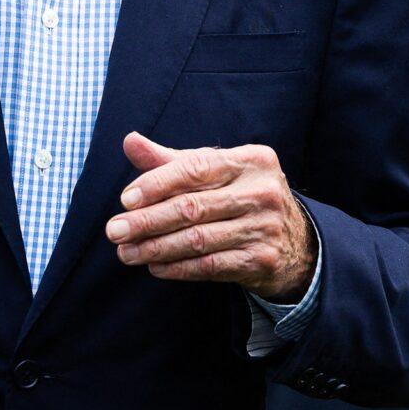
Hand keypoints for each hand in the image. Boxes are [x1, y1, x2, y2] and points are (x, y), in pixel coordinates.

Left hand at [103, 132, 313, 298]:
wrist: (294, 242)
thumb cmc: (242, 198)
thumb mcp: (216, 173)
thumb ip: (172, 161)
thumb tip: (130, 141)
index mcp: (251, 160)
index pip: (196, 168)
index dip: (157, 184)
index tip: (125, 200)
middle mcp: (262, 191)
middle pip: (192, 207)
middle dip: (147, 221)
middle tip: (114, 231)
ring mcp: (265, 227)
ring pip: (197, 240)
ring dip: (155, 248)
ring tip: (126, 252)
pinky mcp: (261, 260)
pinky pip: (209, 266)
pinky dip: (177, 268)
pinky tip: (154, 266)